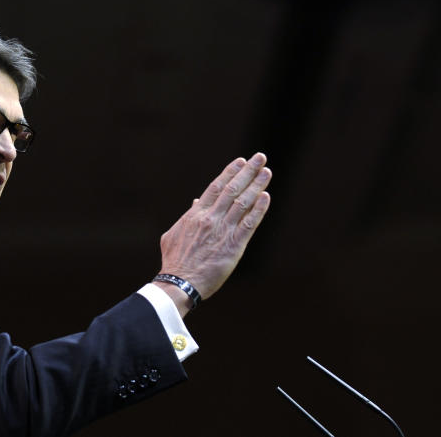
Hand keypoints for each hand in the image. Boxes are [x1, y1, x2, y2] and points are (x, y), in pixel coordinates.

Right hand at [155, 153, 271, 312]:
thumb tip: (196, 202)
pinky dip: (259, 209)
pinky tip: (266, 197)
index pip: (215, 187)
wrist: (179, 283)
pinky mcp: (233, 246)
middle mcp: (211, 219)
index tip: (241, 161)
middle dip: (247, 171)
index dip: (230, 172)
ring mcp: (223, 231)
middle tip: (260, 157)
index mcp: (195, 215)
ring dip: (257, 185)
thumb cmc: (175, 261)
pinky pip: (249, 224)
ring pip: (243, 203)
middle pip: (232, 189)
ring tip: (267, 172)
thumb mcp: (173, 234)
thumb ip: (188, 217)